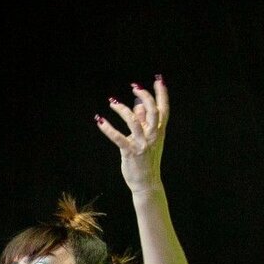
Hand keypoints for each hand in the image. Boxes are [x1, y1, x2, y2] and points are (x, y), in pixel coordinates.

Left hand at [98, 74, 167, 189]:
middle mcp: (153, 136)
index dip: (162, 94)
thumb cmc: (147, 160)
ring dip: (122, 109)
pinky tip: (100, 120)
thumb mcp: (148, 139)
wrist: (147, 183)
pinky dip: (108, 128)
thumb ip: (143, 122)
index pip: (163, 109)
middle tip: (134, 86)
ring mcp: (142, 144)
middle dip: (145, 96)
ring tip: (112, 102)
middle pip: (153, 111)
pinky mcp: (130, 152)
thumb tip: (137, 105)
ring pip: (134, 121)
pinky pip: (118, 138)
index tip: (158, 79)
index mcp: (158, 132)